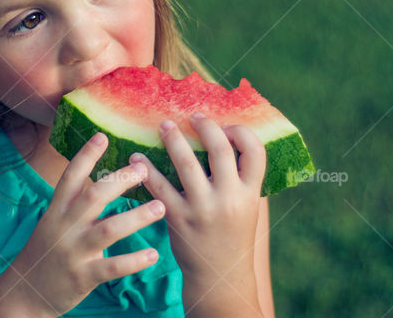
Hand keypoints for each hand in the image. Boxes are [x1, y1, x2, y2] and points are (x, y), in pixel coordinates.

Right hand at [8, 132, 167, 317]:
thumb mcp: (54, 222)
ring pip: (108, 230)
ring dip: (136, 217)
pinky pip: (112, 267)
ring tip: (160, 207)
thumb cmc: (47, 251)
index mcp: (57, 210)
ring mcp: (73, 252)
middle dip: (119, 181)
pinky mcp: (82, 277)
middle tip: (143, 169)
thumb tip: (105, 182)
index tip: (102, 136)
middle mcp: (64, 227)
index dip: (86, 156)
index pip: (70, 177)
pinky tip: (153, 255)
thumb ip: (76, 205)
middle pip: (93, 197)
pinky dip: (133, 261)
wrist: (26, 293)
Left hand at [129, 113, 265, 286]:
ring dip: (173, 139)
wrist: (218, 277)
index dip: (240, 132)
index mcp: (250, 193)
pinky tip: (137, 157)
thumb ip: (240, 177)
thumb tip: (225, 135)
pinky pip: (159, 187)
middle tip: (192, 116)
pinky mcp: (179, 219)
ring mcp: (203, 209)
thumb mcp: (247, 207)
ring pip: (186, 163)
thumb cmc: (231, 234)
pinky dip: (146, 169)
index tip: (225, 126)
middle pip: (220, 149)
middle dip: (205, 125)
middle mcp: (229, 198)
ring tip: (163, 125)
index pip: (255, 150)